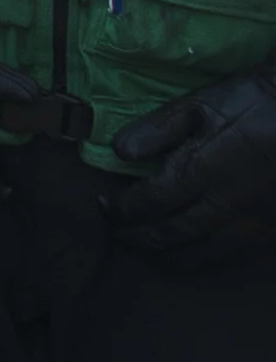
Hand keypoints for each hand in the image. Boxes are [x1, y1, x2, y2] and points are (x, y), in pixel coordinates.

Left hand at [113, 68, 275, 266]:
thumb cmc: (252, 103)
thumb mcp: (200, 105)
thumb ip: (157, 129)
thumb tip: (119, 152)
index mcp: (202, 172)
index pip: (150, 202)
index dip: (122, 209)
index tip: (103, 206)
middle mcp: (225, 205)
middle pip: (172, 235)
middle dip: (137, 238)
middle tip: (115, 234)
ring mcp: (251, 221)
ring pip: (202, 253)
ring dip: (167, 256)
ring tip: (146, 251)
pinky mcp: (271, 227)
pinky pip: (231, 254)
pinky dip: (202, 259)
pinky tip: (190, 253)